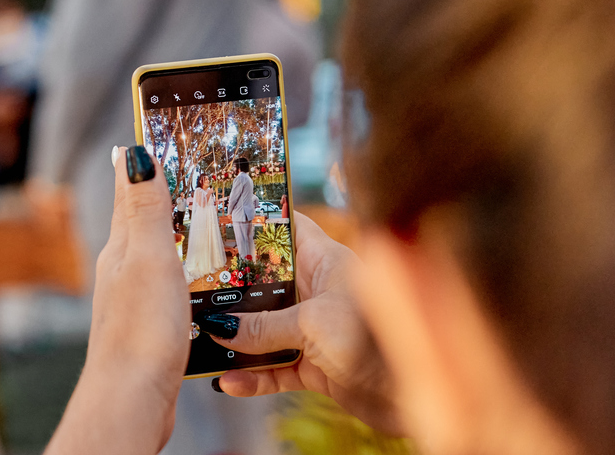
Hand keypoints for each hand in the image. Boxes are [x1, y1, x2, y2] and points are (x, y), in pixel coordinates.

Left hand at [45, 147, 188, 454]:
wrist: (132, 400)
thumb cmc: (139, 333)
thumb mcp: (149, 259)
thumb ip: (144, 209)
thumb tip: (132, 153)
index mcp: (122, 245)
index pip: (131, 187)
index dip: (146, 159)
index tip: (161, 129)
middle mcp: (123, 266)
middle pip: (145, 217)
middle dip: (166, 190)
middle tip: (194, 167)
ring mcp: (135, 296)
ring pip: (160, 251)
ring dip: (181, 231)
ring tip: (208, 216)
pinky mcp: (151, 324)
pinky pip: (172, 284)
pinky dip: (188, 270)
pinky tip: (206, 278)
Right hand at [213, 212, 402, 434]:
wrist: (416, 394)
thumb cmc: (377, 339)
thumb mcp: (312, 324)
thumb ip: (264, 326)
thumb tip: (223, 330)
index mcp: (327, 262)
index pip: (289, 229)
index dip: (260, 222)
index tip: (225, 221)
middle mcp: (321, 291)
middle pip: (268, 283)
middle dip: (235, 290)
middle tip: (198, 287)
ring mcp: (318, 330)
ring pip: (268, 330)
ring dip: (239, 340)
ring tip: (205, 341)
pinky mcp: (318, 366)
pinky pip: (277, 368)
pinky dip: (254, 376)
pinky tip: (230, 381)